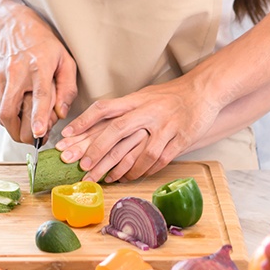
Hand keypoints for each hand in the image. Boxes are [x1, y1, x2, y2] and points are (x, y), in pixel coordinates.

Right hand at [0, 4, 77, 144]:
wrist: (11, 25)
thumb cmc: (43, 43)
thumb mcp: (65, 60)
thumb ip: (68, 88)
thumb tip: (60, 113)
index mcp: (39, 65)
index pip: (38, 95)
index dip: (38, 116)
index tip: (38, 133)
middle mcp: (16, 72)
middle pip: (10, 112)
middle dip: (21, 134)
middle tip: (34, 140)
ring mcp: (0, 77)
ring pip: (2, 114)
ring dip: (15, 128)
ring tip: (28, 127)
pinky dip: (9, 115)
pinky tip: (19, 110)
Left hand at [57, 75, 220, 179]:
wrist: (202, 91)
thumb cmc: (167, 96)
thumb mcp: (142, 97)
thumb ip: (121, 110)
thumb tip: (93, 125)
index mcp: (135, 99)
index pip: (104, 108)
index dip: (83, 121)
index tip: (66, 135)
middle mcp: (148, 111)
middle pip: (117, 130)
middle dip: (97, 150)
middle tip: (82, 166)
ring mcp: (165, 126)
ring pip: (140, 152)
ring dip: (122, 169)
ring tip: (107, 178)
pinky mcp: (180, 139)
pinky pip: (160, 160)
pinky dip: (144, 171)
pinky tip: (133, 177)